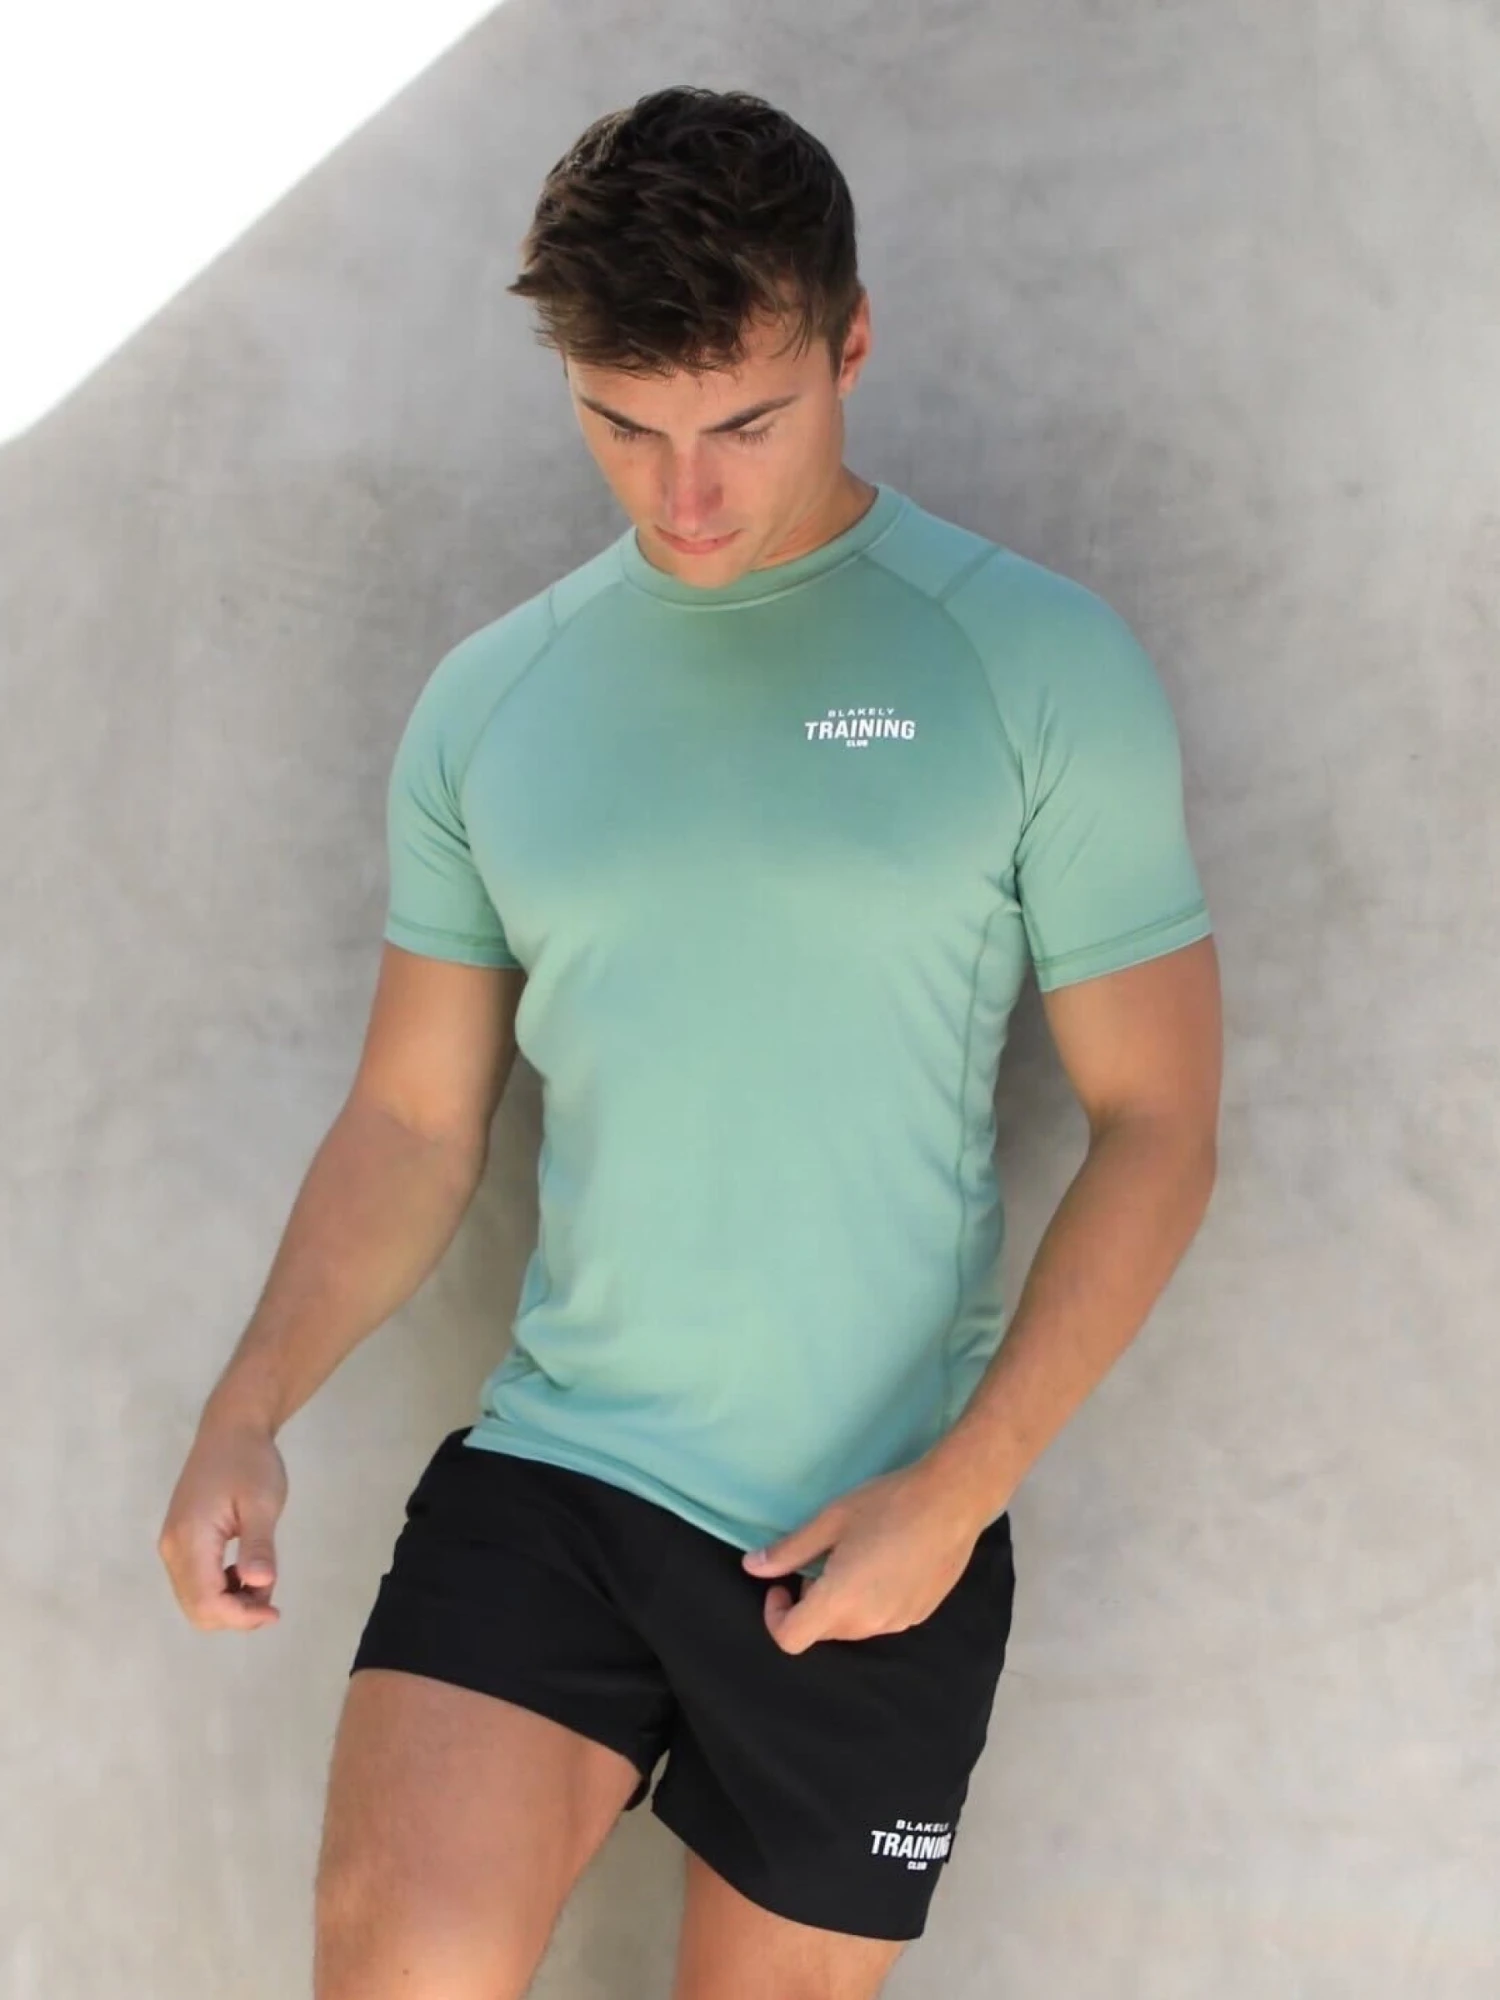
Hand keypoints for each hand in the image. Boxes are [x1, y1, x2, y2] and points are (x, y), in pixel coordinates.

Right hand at [157, 1418, 287, 1630]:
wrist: (231, 1429)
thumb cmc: (250, 1461)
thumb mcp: (263, 1502)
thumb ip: (259, 1545)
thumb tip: (260, 1584)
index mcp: (190, 1540)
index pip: (206, 1602)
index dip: (240, 1617)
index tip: (274, 1613)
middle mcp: (173, 1549)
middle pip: (197, 1608)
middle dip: (235, 1615)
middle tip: (272, 1599)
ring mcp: (173, 1545)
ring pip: (195, 1599)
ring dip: (230, 1603)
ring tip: (263, 1579)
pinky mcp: (180, 1541)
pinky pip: (196, 1582)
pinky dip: (222, 1589)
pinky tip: (247, 1570)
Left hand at [741, 1460, 990, 1654]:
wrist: (953, 1501)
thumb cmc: (887, 1504)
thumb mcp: (830, 1521)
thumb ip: (789, 1551)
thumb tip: (752, 1567)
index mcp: (840, 1601)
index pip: (791, 1639)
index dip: (776, 1616)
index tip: (783, 1583)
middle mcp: (868, 1623)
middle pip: (822, 1633)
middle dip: (809, 1604)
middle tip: (818, 1562)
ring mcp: (897, 1623)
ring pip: (852, 1628)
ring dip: (839, 1604)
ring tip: (853, 1559)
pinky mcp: (919, 1615)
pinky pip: (880, 1620)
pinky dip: (868, 1603)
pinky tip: (883, 1564)